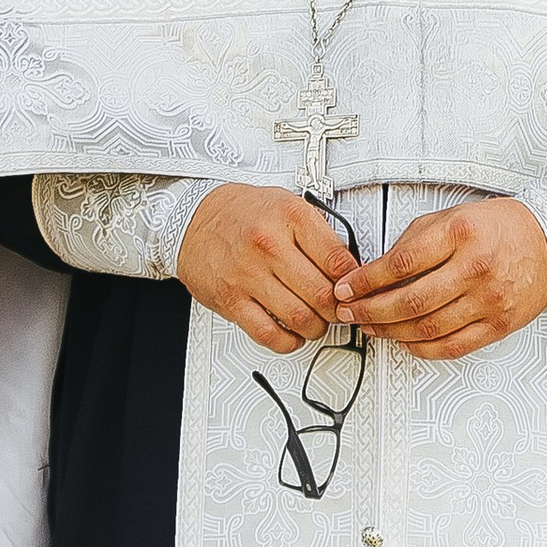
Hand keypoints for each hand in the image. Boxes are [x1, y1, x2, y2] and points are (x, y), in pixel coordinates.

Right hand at [177, 183, 358, 353]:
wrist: (192, 218)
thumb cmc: (241, 212)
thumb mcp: (287, 204)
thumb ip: (318, 233)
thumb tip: (349, 266)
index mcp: (290, 217)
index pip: (338, 260)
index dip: (354, 281)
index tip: (354, 288)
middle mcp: (269, 245)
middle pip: (322, 293)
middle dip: (338, 309)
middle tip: (339, 309)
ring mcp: (249, 275)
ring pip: (300, 318)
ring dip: (316, 327)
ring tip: (317, 321)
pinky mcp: (231, 300)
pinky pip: (269, 334)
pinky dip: (288, 342)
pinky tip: (293, 334)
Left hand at [338, 197, 546, 360]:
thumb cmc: (500, 227)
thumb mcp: (452, 217)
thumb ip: (414, 242)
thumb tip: (376, 271)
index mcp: (461, 234)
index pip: (401, 264)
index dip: (366, 280)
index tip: (347, 287)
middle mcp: (476, 268)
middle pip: (410, 301)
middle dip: (370, 310)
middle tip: (350, 312)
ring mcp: (489, 301)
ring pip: (428, 328)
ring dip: (390, 332)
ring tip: (370, 327)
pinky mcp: (498, 325)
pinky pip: (453, 347)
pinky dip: (421, 349)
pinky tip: (404, 341)